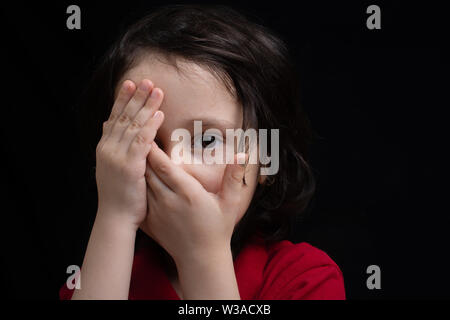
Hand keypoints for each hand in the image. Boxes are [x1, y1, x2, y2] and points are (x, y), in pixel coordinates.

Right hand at [95, 79, 163, 229]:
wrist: (115, 218)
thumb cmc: (119, 195)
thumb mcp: (112, 168)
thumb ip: (115, 148)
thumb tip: (113, 129)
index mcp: (104, 147)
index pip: (114, 117)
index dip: (123, 100)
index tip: (131, 84)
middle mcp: (108, 148)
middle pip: (124, 116)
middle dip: (136, 97)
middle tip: (147, 80)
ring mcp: (117, 156)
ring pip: (133, 125)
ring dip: (146, 106)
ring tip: (157, 90)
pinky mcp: (129, 165)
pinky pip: (142, 140)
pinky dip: (150, 125)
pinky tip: (159, 114)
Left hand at [140, 141, 248, 264]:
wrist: (201, 257)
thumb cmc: (218, 228)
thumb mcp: (230, 203)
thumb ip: (234, 177)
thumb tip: (242, 153)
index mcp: (188, 193)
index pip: (164, 166)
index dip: (153, 149)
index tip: (148, 133)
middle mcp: (168, 201)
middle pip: (148, 171)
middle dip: (141, 154)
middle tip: (135, 137)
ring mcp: (156, 213)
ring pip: (140, 185)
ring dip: (136, 169)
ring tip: (130, 153)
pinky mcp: (149, 222)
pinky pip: (137, 200)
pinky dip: (133, 188)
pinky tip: (130, 179)